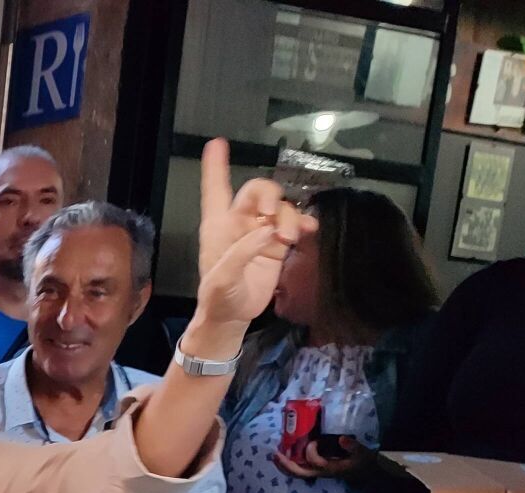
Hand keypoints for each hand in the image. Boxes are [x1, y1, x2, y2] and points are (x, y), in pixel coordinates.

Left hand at [189, 138, 314, 345]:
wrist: (233, 316)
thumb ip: (242, 254)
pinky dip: (302, 222)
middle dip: (270, 195)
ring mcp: (260, 231)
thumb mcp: (222, 279)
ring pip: (279, 207)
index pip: (215, 190)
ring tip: (288, 238)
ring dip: (288, 216)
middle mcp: (240, 222)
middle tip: (272, 215)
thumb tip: (267, 232)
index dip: (216, 167)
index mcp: (218, 226)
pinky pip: (293, 223)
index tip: (217, 144)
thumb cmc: (218, 297)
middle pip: (258, 191)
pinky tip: (308, 229)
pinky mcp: (277, 243)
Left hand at [270, 436, 367, 480]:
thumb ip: (353, 446)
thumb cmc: (364, 462)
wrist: (367, 472)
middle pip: (299, 473)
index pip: (315, 463)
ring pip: (298, 473)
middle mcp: (321, 472)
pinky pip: (300, 470)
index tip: (313, 441)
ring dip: (285, 466)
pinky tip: (284, 456)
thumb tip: (342, 439)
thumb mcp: (362, 453)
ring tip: (275, 456)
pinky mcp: (318, 470)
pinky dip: (290, 465)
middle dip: (286, 464)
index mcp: (331, 468)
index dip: (311, 452)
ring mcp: (318, 472)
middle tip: (275, 453)